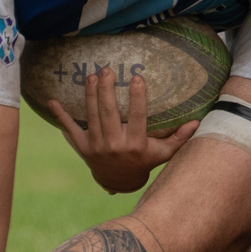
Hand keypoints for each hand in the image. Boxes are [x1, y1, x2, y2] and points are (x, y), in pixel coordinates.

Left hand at [49, 73, 199, 193]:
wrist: (119, 181)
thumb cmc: (144, 162)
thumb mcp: (163, 153)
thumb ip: (180, 137)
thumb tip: (198, 121)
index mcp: (135, 145)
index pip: (137, 117)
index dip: (137, 98)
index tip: (137, 77)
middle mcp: (115, 146)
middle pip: (109, 114)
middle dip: (107, 90)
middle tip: (106, 70)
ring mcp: (96, 147)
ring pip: (91, 117)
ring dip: (89, 95)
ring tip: (90, 76)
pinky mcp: (82, 148)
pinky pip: (70, 129)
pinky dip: (60, 116)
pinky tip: (52, 101)